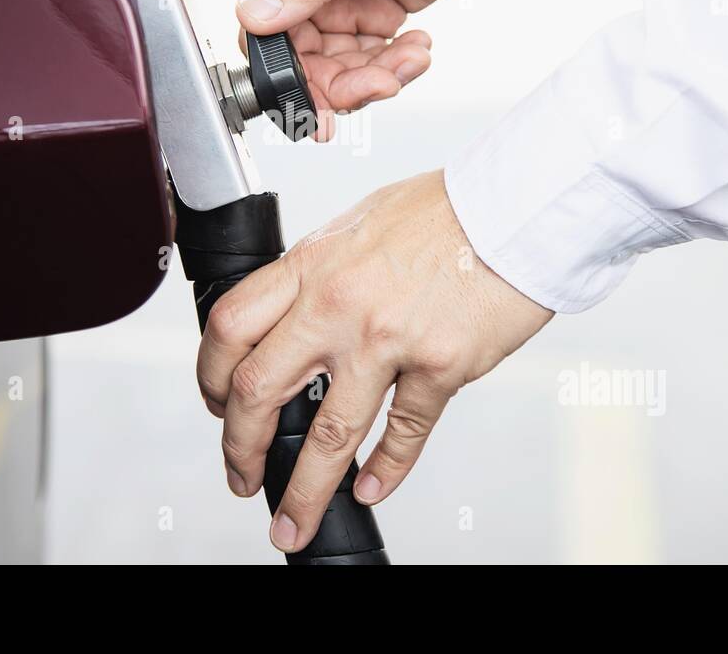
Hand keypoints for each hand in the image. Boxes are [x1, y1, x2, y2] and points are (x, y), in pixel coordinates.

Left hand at [197, 171, 552, 552]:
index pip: (231, 327)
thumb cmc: (446, 209)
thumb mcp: (358, 224)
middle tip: (240, 473)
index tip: (216, 402)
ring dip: (304, 490)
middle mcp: (337, 303)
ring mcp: (387, 339)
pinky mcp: (440, 366)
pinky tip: (370, 489)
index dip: (211, 375)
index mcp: (312, 264)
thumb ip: (323, 272)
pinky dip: (385, 471)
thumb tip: (298, 312)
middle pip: (258, 390)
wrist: (516, 208)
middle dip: (239, 446)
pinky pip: (403, 435)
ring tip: (292, 520)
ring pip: (326, 434)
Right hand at [236, 0, 527, 139]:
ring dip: (376, 73)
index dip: (289, 75)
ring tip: (414, 56)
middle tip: (383, 85)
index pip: (263, 31)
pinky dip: (393, 63)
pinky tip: (418, 46)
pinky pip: (368, 57)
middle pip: (302, 58)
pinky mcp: (373, 8)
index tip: (318, 107)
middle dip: (341, 81)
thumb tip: (252, 14)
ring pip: (337, 64)